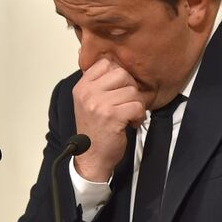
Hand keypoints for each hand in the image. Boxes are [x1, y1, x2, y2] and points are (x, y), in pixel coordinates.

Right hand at [71, 58, 150, 180]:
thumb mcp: (90, 102)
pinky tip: (131, 123)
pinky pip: (137, 106)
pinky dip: (139, 116)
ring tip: (128, 116)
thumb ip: (100, 83)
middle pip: (122, 73)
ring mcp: (98, 104)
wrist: (91, 158)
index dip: (119, 76)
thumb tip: (117, 63)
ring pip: (132, 91)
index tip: (119, 92)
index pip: (106, 63)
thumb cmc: (95, 131)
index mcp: (82, 86)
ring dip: (136, 105)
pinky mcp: (112, 116)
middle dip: (131, 89)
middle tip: (127, 104)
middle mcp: (87, 92)